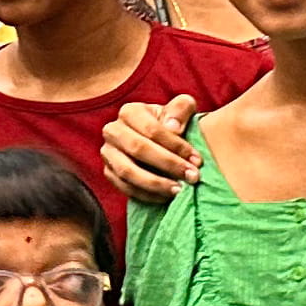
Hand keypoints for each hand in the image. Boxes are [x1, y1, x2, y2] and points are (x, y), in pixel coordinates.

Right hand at [95, 93, 203, 209]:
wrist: (159, 142)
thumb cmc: (172, 124)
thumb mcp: (182, 109)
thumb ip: (181, 108)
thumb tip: (172, 127)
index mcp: (129, 111)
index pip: (152, 129)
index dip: (176, 146)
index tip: (197, 161)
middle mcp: (113, 130)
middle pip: (138, 149)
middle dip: (168, 165)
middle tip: (191, 177)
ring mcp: (108, 153)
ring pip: (127, 171)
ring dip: (155, 183)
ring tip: (178, 190)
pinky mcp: (108, 172)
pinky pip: (125, 187)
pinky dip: (146, 195)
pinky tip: (166, 197)